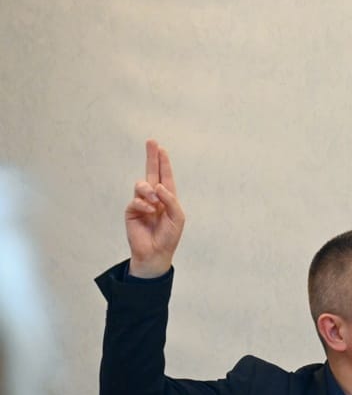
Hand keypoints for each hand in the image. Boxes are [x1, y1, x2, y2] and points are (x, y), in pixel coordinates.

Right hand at [124, 139, 184, 277]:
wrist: (156, 252)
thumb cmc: (169, 236)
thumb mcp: (177, 217)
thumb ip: (170, 199)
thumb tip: (158, 186)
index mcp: (167, 197)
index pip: (165, 176)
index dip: (163, 163)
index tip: (161, 148)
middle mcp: (154, 197)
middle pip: (151, 172)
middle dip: (152, 157)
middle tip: (151, 142)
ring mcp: (142, 203)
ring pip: (142, 185)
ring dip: (149, 191)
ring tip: (155, 203)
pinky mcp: (132, 211)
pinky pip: (136, 200)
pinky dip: (144, 205)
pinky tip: (150, 212)